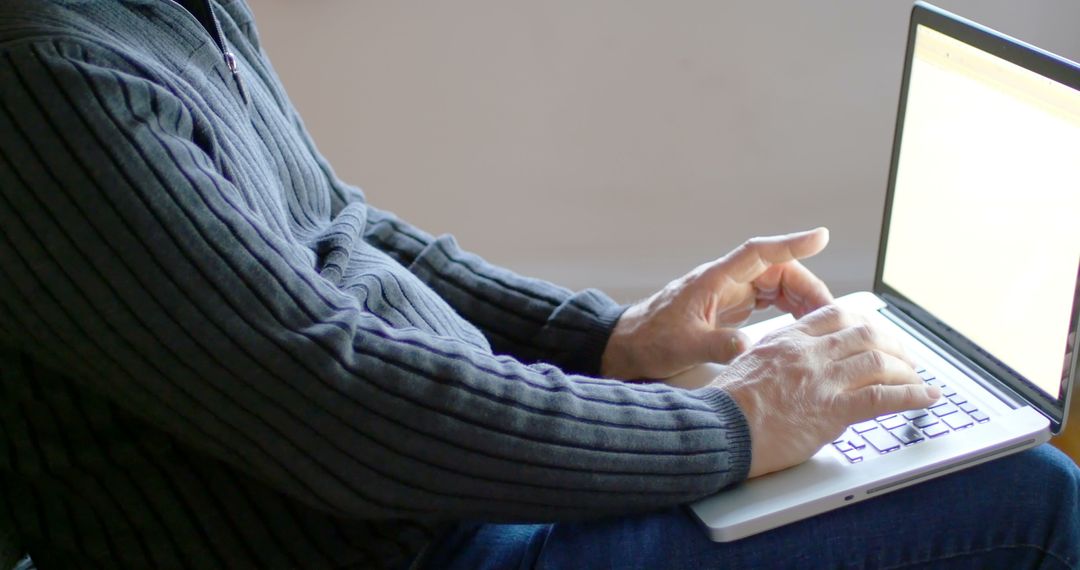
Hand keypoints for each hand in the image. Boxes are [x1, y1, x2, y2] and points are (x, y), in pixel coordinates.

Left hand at [601, 228, 832, 379]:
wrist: (628, 346)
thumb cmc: (649, 341)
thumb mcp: (684, 346)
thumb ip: (717, 344)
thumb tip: (750, 346)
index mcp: (714, 280)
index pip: (758, 253)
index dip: (791, 243)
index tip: (821, 237)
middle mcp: (725, 282)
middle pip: (778, 272)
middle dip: (808, 289)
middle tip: (829, 316)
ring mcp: (729, 294)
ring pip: (777, 287)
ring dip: (802, 302)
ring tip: (821, 326)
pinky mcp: (730, 309)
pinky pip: (768, 302)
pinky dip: (789, 312)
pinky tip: (801, 329)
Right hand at [713, 305, 939, 477]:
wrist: (718, 428)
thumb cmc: (725, 405)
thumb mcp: (749, 365)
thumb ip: (777, 359)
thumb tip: (791, 367)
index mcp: (788, 339)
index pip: (837, 315)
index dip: (864, 322)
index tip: (874, 334)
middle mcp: (809, 353)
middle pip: (865, 334)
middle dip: (893, 345)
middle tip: (904, 358)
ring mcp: (823, 380)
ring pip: (879, 362)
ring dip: (906, 370)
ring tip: (917, 379)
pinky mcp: (832, 411)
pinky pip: (883, 398)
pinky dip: (912, 396)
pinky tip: (926, 398)